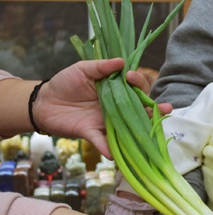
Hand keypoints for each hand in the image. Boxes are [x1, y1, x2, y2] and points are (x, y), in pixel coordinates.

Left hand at [34, 58, 171, 158]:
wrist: (43, 101)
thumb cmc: (65, 83)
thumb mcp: (83, 69)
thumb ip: (101, 66)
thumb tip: (122, 61)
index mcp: (116, 90)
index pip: (136, 87)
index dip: (139, 83)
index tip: (130, 76)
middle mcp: (117, 107)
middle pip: (140, 109)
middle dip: (155, 110)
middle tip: (167, 108)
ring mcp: (107, 121)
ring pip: (128, 127)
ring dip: (141, 131)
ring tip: (152, 132)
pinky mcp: (93, 133)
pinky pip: (103, 142)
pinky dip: (107, 148)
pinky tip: (113, 153)